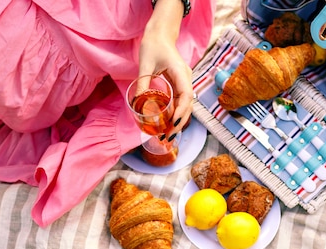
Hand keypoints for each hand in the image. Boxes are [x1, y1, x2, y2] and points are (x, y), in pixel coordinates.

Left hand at [138, 18, 192, 135]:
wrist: (160, 34)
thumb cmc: (153, 45)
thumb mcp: (145, 64)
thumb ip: (142, 83)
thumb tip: (137, 104)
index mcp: (181, 72)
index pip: (186, 96)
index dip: (182, 111)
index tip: (174, 123)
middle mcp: (186, 79)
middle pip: (188, 105)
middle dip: (180, 122)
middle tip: (169, 136)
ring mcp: (183, 82)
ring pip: (185, 105)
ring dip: (178, 120)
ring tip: (168, 134)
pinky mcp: (179, 84)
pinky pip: (180, 101)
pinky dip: (175, 113)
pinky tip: (168, 123)